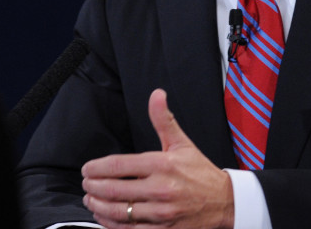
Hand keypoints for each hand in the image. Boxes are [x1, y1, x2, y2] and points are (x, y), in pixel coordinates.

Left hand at [81, 88, 233, 228]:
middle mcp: (160, 189)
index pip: (118, 166)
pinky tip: (105, 216)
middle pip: (114, 189)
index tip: (88, 168)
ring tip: (90, 198)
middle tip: (86, 183)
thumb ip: (163, 120)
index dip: (97, 167)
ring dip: (98, 206)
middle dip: (93, 186)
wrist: (224, 202)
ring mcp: (161, 212)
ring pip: (119, 212)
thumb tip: (156, 95)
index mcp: (162, 165)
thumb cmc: (200, 173)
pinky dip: (112, 224)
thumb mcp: (182, 143)